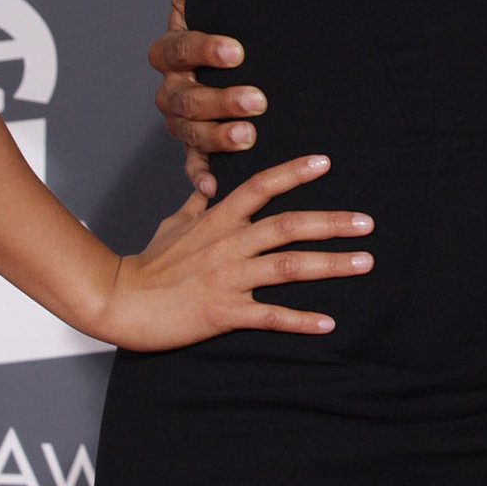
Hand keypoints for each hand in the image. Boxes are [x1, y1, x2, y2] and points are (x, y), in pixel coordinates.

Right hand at [94, 154, 372, 348]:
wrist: (119, 300)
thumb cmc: (146, 264)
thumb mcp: (172, 224)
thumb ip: (196, 204)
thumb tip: (206, 183)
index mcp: (218, 219)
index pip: (261, 186)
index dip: (293, 172)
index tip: (325, 162)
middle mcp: (229, 244)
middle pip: (287, 225)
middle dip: (332, 223)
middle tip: (367, 222)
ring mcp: (228, 278)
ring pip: (288, 266)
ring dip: (330, 264)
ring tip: (364, 262)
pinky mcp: (224, 312)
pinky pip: (270, 316)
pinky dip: (300, 320)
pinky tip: (328, 323)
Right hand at [140, 0, 262, 198]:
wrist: (243, 71)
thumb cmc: (223, 33)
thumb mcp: (206, 2)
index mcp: (172, 54)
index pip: (178, 49)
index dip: (204, 49)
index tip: (238, 50)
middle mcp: (172, 91)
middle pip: (185, 97)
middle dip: (220, 99)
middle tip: (258, 99)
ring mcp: (183, 124)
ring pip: (191, 132)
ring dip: (218, 137)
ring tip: (250, 136)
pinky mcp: (198, 153)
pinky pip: (193, 168)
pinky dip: (202, 178)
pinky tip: (215, 186)